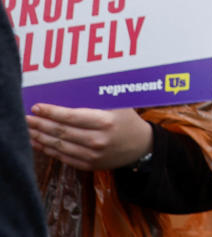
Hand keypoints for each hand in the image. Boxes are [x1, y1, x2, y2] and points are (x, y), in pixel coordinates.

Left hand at [26, 104, 153, 170]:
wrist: (141, 146)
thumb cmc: (128, 120)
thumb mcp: (119, 105)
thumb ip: (98, 100)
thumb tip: (72, 90)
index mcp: (105, 122)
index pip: (72, 116)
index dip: (52, 112)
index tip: (37, 107)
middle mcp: (98, 140)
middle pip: (61, 132)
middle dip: (41, 124)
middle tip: (26, 118)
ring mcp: (92, 154)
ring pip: (59, 146)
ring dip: (40, 137)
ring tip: (28, 130)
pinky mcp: (89, 165)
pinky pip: (64, 157)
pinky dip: (48, 150)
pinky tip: (39, 143)